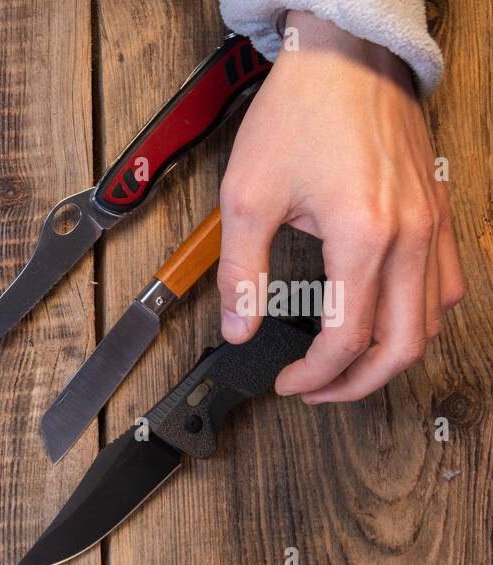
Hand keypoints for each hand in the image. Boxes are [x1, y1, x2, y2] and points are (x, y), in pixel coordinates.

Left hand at [217, 11, 463, 403]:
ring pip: (432, 320)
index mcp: (363, 237)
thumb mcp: (246, 197)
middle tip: (317, 390)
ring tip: (345, 364)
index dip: (315, 375)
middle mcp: (410, 236)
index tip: (287, 382)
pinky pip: (444, 283)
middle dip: (358, 383)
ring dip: (392, 354)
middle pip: (403, 345)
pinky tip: (383, 319)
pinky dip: (417, 316)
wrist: (344, 56)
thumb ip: (240, 272)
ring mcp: (432, 223)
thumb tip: (238, 327)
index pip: (347, 339)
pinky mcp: (437, 211)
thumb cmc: (300, 113)